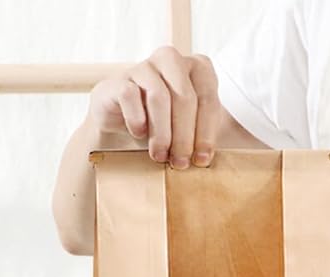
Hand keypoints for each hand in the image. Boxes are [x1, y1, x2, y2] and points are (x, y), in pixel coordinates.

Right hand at [89, 46, 220, 168]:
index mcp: (198, 68)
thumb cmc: (164, 126)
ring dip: (161, 133)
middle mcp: (172, 60)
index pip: (208, 99)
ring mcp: (145, 67)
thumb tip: (206, 159)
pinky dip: (136, 119)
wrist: (122, 121)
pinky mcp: (120, 79)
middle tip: (180, 163)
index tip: (201, 160)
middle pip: (184, 98)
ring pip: (159, 97)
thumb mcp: (191, 129)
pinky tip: (139, 134)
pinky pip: (130, 95)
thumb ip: (203, 137)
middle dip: (184, 136)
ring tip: (160, 156)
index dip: (206, 133)